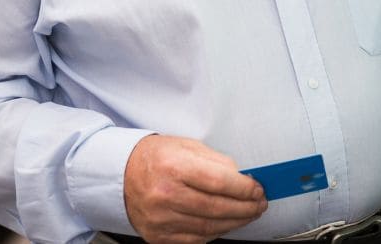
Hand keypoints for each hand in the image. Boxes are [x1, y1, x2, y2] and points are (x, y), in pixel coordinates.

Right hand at [123, 135, 266, 242]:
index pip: (218, 182)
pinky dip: (215, 233)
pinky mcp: (158, 236)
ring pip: (209, 228)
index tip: (258, 189)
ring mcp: (160, 219)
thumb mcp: (187, 147)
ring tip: (249, 214)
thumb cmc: (156, 157)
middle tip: (259, 204)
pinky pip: (195, 240)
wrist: (121, 174)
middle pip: (216, 208)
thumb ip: (217, 162)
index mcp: (173, 167)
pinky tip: (226, 224)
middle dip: (245, 208)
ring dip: (235, 223)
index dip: (244, 188)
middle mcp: (164, 195)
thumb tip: (244, 178)